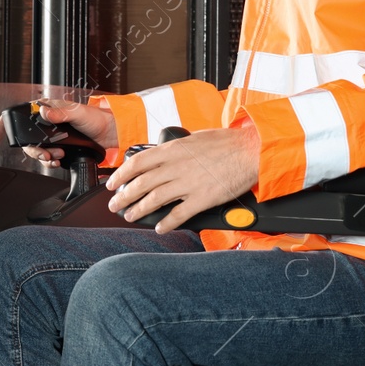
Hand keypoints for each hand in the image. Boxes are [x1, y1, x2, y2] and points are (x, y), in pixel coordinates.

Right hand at [0, 98, 118, 166]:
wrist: (109, 133)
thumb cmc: (96, 118)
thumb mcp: (78, 113)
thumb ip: (61, 113)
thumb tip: (45, 112)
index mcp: (47, 108)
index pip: (18, 115)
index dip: (3, 126)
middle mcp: (46, 121)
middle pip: (26, 139)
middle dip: (34, 150)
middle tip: (46, 154)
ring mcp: (51, 135)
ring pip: (35, 150)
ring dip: (43, 156)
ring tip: (56, 157)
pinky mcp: (58, 146)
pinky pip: (46, 157)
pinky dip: (50, 161)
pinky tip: (58, 161)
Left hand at [105, 125, 260, 232]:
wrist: (251, 150)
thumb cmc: (227, 142)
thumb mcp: (195, 138)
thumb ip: (176, 149)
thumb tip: (164, 156)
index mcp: (173, 150)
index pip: (137, 163)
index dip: (121, 175)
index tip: (113, 183)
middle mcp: (176, 167)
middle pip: (141, 184)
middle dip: (124, 196)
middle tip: (115, 205)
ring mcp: (188, 184)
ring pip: (155, 199)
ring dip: (139, 210)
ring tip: (130, 216)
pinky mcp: (203, 199)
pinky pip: (179, 214)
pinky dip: (167, 223)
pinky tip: (160, 227)